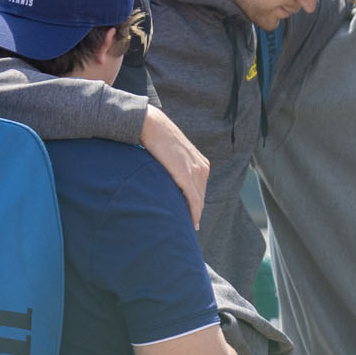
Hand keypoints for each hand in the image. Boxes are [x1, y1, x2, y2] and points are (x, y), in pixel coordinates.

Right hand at [141, 106, 209, 228]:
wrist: (152, 125)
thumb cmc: (157, 139)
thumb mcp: (172, 155)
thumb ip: (175, 167)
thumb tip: (167, 178)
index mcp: (201, 164)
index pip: (200, 190)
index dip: (196, 205)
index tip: (192, 218)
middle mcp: (202, 168)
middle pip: (200, 198)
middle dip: (196, 212)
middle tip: (190, 228)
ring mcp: (196, 172)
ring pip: (197, 201)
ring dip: (193, 215)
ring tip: (188, 229)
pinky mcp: (186, 176)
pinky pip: (193, 200)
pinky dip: (193, 213)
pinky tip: (191, 224)